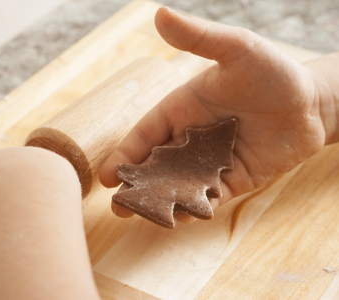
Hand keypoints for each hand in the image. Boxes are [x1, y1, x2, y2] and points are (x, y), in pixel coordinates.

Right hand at [99, 7, 325, 222]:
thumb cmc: (273, 72)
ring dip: (162, 201)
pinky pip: (207, 198)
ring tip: (147, 217)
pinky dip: (194, 208)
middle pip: (155, 166)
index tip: (108, 177)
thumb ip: (198, 38)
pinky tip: (183, 218)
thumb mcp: (236, 50)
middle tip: (119, 208)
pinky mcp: (230, 181)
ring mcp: (208, 163)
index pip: (145, 135)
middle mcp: (189, 139)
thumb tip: (158, 14)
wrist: (313, 104)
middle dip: (136, 186)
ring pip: (177, 186)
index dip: (125, 155)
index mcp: (180, 110)